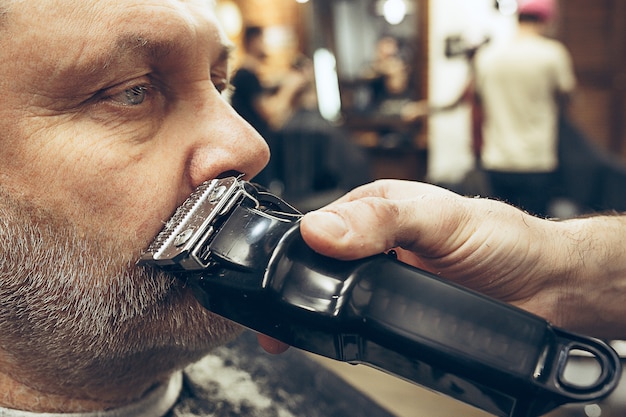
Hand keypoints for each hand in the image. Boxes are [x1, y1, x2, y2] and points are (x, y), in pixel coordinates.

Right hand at [299, 180, 567, 324]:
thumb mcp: (440, 220)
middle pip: (322, 260)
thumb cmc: (503, 240)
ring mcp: (386, 274)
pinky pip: (359, 317)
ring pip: (336, 291)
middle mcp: (377, 238)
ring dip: (320, 308)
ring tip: (299, 329)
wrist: (545, 287)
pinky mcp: (397, 306)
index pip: (321, 224)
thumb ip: (383, 220)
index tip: (282, 276)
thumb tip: (323, 229)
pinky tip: (339, 335)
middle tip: (284, 316)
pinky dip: (345, 327)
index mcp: (378, 205)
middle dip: (302, 285)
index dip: (299, 249)